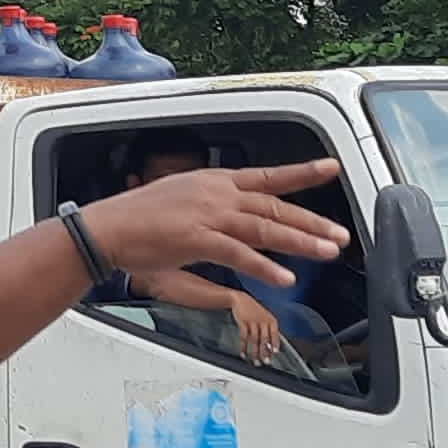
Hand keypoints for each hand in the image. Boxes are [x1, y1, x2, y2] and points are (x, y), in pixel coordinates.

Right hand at [79, 159, 346, 292]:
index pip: (268, 176)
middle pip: (275, 206)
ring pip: (265, 228)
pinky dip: (264, 267)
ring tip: (327, 251)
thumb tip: (235, 220)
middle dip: (312, 221)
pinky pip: (239, 254)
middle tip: (340, 235)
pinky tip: (284, 278)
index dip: (302, 173)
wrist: (107, 227)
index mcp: (216, 181)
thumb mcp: (184, 200)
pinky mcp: (197, 238)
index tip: (330, 169)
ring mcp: (209, 214)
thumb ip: (214, 208)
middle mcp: (217, 193)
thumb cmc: (139, 218)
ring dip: (300, 241)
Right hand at [225, 290, 285, 362]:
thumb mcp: (264, 318)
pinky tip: (243, 353)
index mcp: (271, 320)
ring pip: (254, 340)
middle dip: (265, 352)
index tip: (275, 352)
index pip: (275, 333)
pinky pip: (243, 337)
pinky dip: (243, 347)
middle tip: (265, 361)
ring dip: (254, 352)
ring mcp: (252, 321)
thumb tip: (269, 348)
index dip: (275, 343)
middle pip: (264, 339)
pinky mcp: (243, 322)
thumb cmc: (254, 310)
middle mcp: (263, 321)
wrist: (241, 299)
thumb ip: (268, 331)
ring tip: (255, 361)